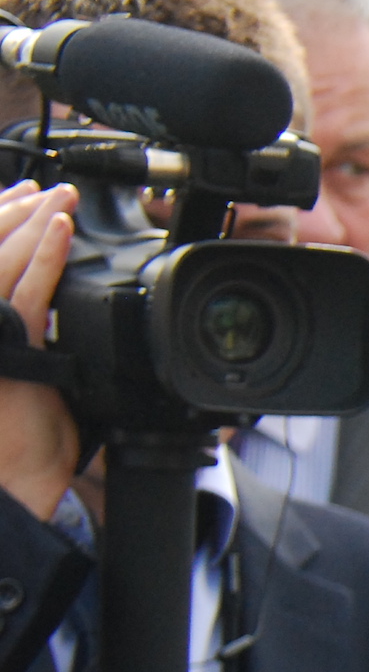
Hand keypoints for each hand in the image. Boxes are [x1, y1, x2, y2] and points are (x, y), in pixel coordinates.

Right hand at [0, 181, 81, 517]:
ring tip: (58, 197)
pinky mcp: (8, 347)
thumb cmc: (17, 439)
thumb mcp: (21, 375)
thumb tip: (54, 310)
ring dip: (34, 222)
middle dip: (13, 212)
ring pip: (4, 261)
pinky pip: (28, 290)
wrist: (12, 483)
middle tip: (41, 188)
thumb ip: (32, 337)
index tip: (20, 197)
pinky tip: (60, 230)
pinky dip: (46, 256)